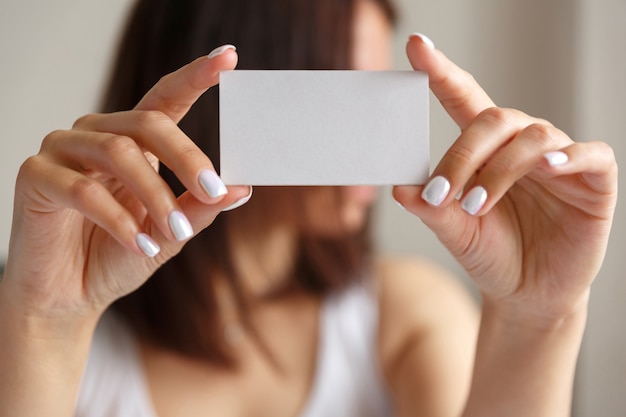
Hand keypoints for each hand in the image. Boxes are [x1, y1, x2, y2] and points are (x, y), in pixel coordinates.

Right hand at [1, 45, 249, 321]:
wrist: (70, 296)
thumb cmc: (119, 257)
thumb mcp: (169, 233)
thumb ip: (199, 208)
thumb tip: (243, 187)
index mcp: (133, 141)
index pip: (166, 98)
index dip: (196, 76)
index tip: (229, 57)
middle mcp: (98, 135)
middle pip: (149, 123)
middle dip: (188, 157)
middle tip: (215, 190)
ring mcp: (63, 150)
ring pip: (118, 152)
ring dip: (155, 196)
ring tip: (174, 232)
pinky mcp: (36, 176)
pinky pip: (83, 190)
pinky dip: (119, 221)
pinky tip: (140, 245)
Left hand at [394, 34, 617, 321]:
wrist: (527, 294)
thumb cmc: (491, 254)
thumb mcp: (455, 232)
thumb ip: (431, 208)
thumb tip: (400, 188)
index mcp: (486, 150)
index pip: (463, 98)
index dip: (441, 72)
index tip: (417, 46)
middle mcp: (522, 145)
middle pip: (495, 119)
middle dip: (463, 155)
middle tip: (443, 194)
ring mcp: (559, 161)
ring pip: (532, 138)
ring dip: (499, 171)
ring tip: (475, 207)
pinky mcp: (594, 180)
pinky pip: (589, 154)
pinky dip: (568, 157)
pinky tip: (546, 169)